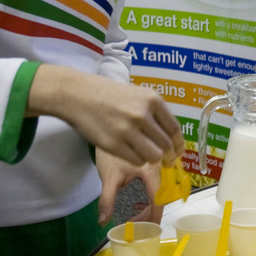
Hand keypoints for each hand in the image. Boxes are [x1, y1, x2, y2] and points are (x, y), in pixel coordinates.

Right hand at [27, 66, 184, 165]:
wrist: (77, 94)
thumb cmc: (108, 95)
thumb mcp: (137, 95)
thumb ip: (155, 113)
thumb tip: (172, 138)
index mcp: (152, 100)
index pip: (174, 129)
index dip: (178, 145)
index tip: (177, 152)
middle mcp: (142, 114)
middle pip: (166, 145)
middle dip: (167, 156)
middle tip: (164, 160)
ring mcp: (127, 130)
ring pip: (154, 156)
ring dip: (151, 158)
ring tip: (144, 153)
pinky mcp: (113, 144)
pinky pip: (137, 161)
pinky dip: (136, 160)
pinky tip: (129, 151)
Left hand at [95, 149, 163, 224]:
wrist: (111, 130)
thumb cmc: (110, 154)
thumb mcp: (108, 178)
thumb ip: (107, 200)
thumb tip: (103, 222)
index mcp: (151, 170)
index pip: (158, 200)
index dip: (154, 217)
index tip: (148, 230)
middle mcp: (160, 167)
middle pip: (161, 197)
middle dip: (148, 213)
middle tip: (133, 222)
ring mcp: (159, 165)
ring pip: (160, 191)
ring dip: (148, 205)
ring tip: (133, 212)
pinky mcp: (156, 164)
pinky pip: (158, 184)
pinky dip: (148, 196)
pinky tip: (136, 201)